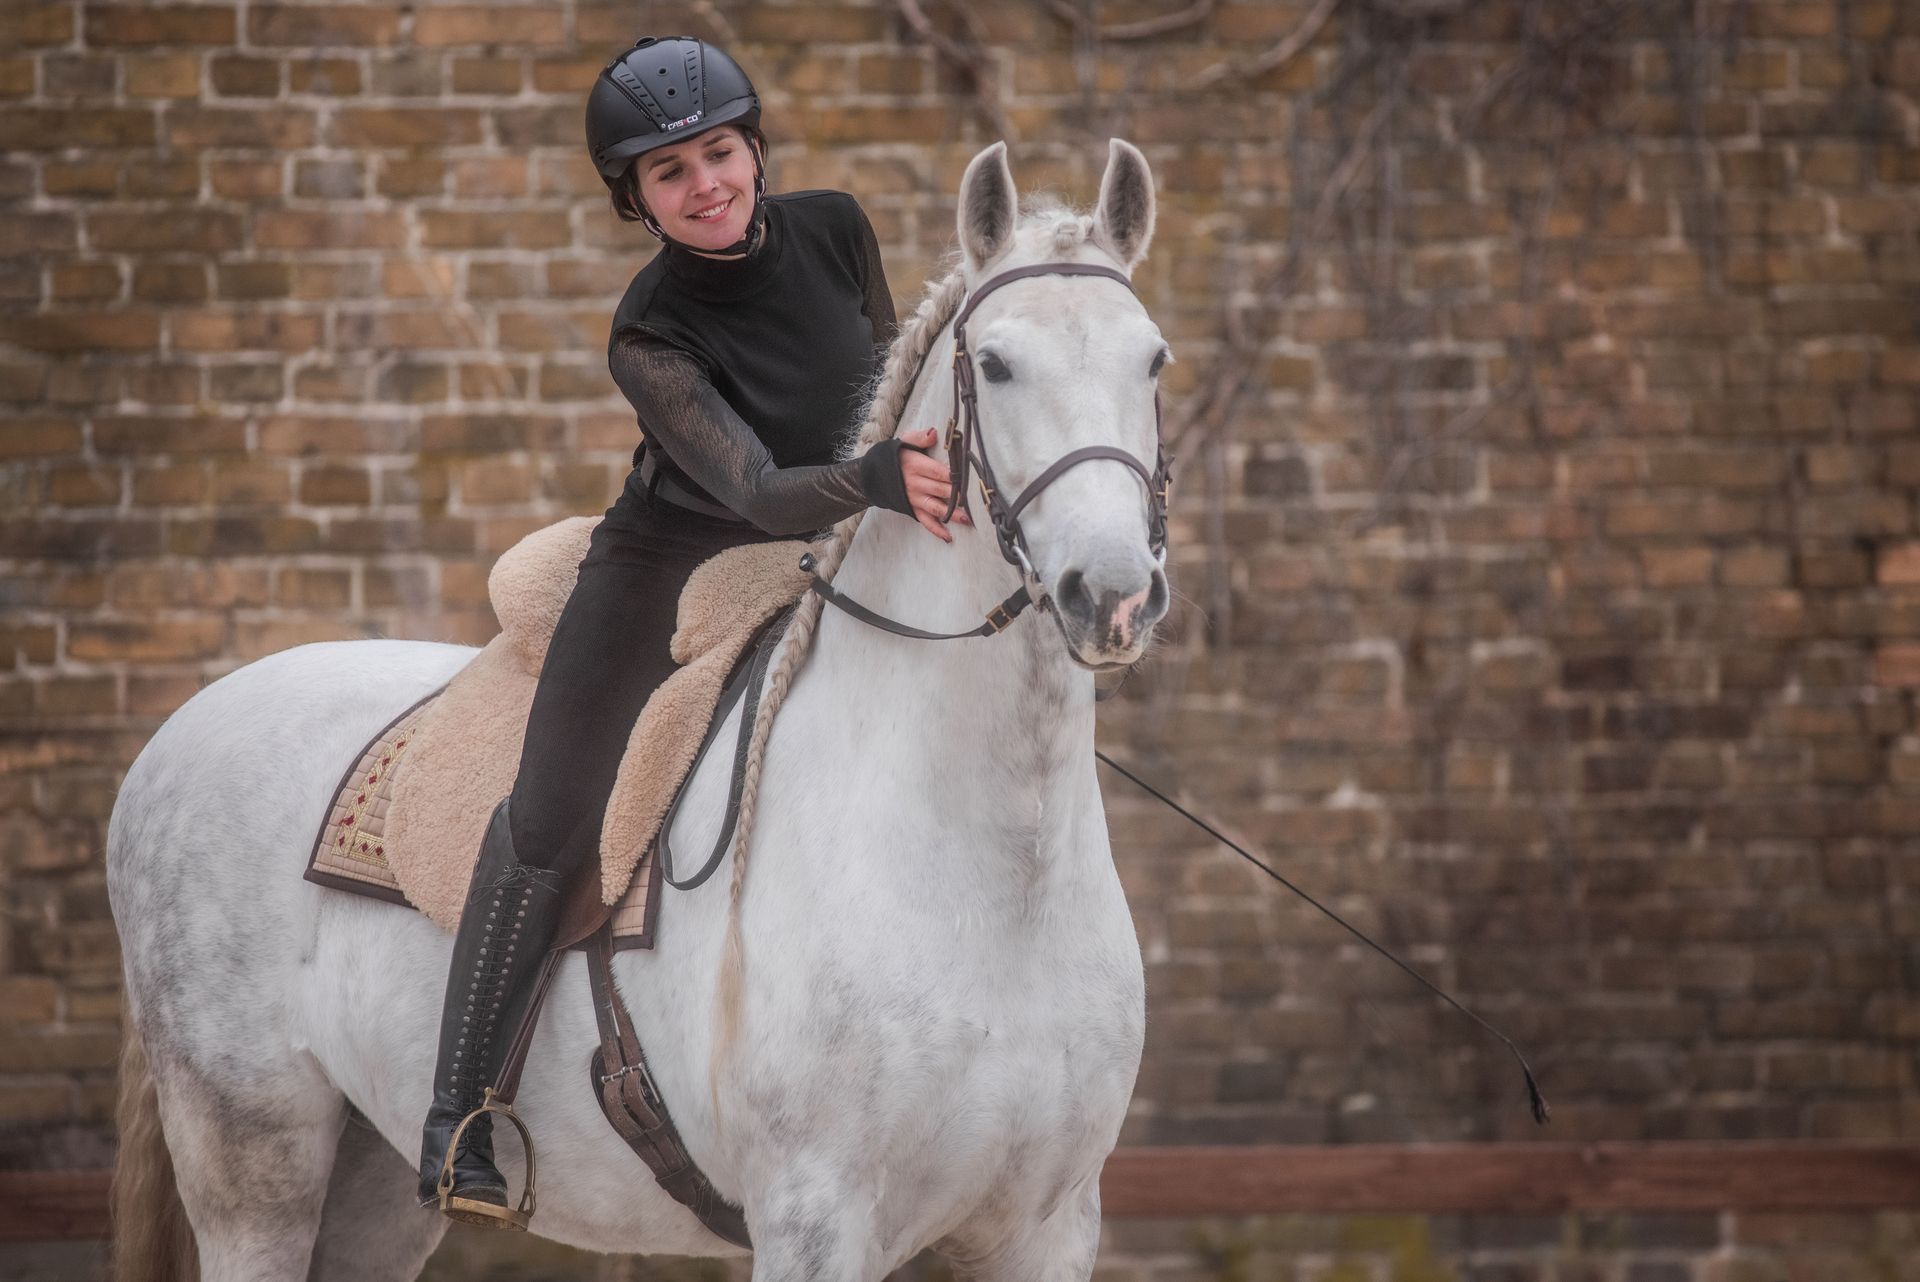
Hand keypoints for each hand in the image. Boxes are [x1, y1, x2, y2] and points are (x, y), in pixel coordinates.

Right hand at [898, 427, 972, 542]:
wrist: (874, 474)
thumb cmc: (895, 456)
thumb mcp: (904, 442)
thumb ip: (919, 438)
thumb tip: (934, 433)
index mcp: (915, 466)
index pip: (938, 471)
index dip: (954, 476)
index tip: (970, 479)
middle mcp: (915, 484)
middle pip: (941, 490)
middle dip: (958, 496)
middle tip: (976, 501)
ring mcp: (914, 498)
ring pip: (936, 508)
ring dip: (952, 515)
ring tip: (968, 520)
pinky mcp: (912, 509)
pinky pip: (925, 521)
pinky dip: (936, 530)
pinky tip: (948, 537)